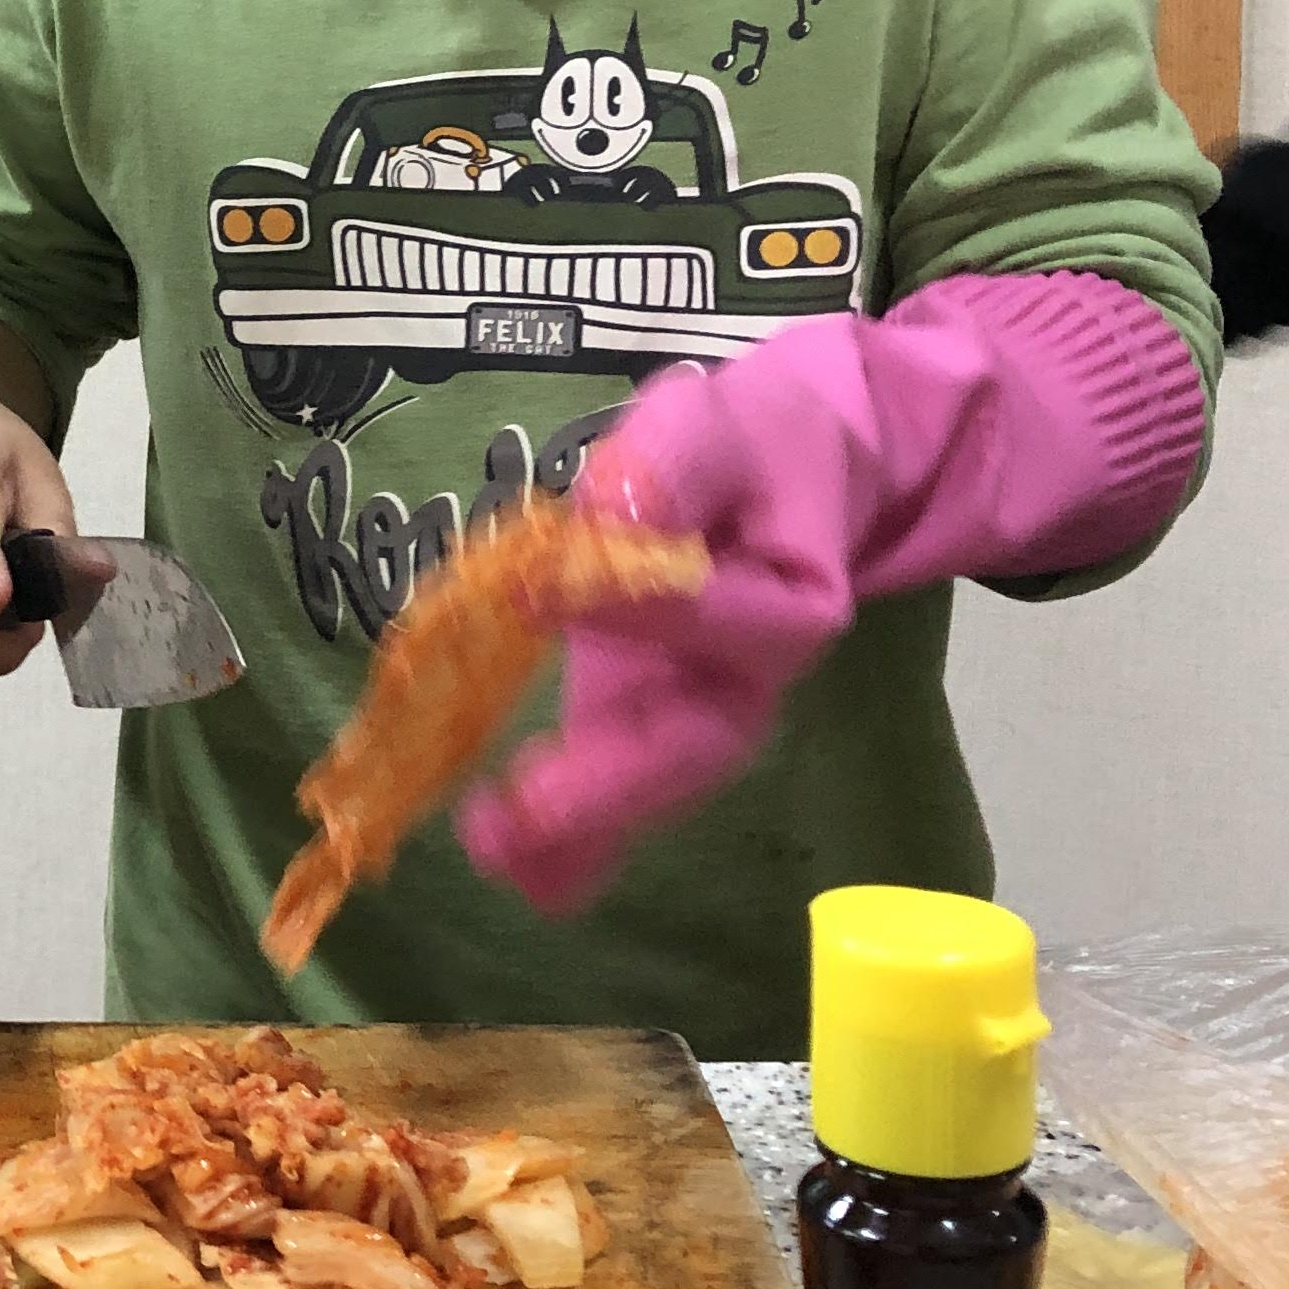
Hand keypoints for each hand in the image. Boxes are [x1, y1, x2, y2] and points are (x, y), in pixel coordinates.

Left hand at [456, 273, 1204, 914]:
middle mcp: (754, 678)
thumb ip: (673, 462)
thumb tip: (615, 511)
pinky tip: (506, 866)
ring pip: (659, 788)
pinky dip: (570, 848)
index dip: (642, 609)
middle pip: (700, 744)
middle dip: (612, 786)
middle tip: (523, 810)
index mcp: (791, 598)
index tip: (537, 588)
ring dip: (580, 833)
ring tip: (496, 852)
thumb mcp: (714, 423)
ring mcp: (704, 715)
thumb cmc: (749, 447)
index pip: (729, 617)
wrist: (788, 476)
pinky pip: (627, 805)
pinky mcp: (654, 731)